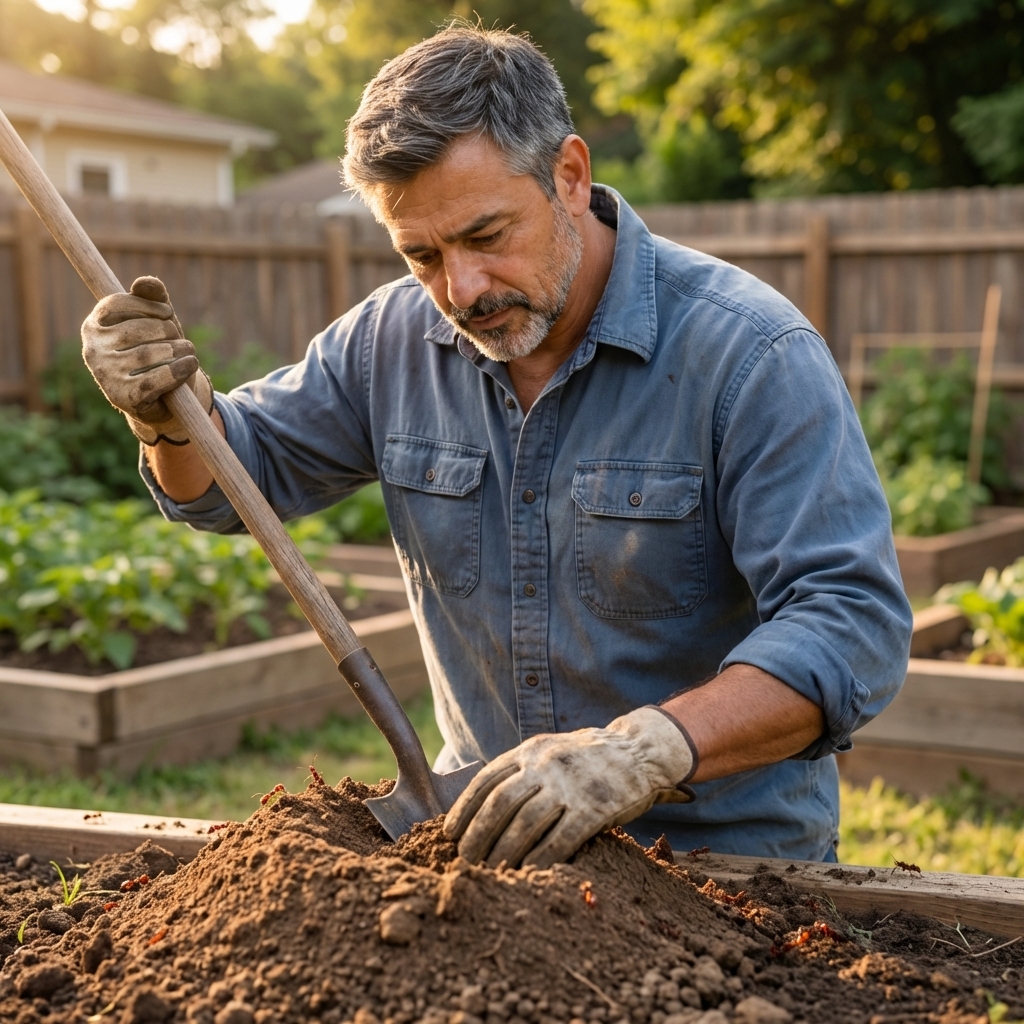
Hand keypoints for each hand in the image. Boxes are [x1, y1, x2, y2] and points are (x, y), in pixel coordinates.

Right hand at [81, 276, 212, 444]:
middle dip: (167, 330)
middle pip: (135, 330)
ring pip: (147, 355)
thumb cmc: (157, 351)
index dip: (146, 305)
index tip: (167, 312)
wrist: (161, 400)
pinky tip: (190, 364)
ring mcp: (105, 376)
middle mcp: (92, 350)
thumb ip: (152, 298)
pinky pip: (154, 379)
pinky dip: (178, 370)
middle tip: (180, 338)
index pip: (116, 304)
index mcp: (93, 326)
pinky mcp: (123, 397)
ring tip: (188, 351)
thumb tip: (146, 281)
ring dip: (178, 350)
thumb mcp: (155, 322)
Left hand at [444, 706, 696, 868]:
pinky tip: (528, 873)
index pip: (485, 780)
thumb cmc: (585, 759)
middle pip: (500, 804)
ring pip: (525, 824)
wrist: (637, 752)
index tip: (450, 834)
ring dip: (504, 853)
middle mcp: (545, 765)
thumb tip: (479, 807)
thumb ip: (519, 771)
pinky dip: (539, 859)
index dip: (464, 809)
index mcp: (529, 750)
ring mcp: (570, 786)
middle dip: (478, 835)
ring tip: (491, 872)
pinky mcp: (594, 808)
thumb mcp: (547, 751)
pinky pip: (560, 839)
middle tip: (466, 861)